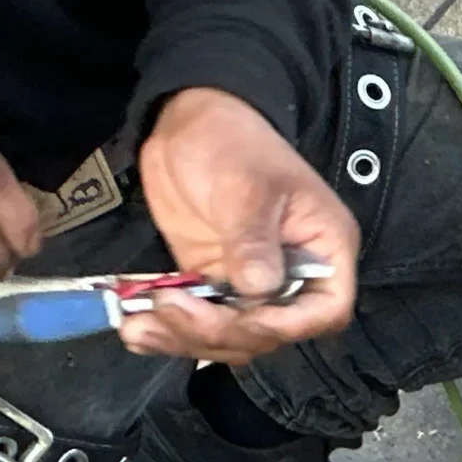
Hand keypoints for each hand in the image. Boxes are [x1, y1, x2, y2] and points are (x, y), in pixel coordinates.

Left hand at [127, 87, 358, 364]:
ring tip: (139, 327)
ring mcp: (249, 282)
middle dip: (220, 331)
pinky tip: (135, 328)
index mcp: (322, 249)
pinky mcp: (212, 281)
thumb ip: (254, 238)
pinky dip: (167, 330)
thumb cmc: (235, 141)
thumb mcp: (248, 185)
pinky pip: (196, 320)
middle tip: (170, 308)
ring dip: (185, 339)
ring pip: (229, 336)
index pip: (326, 309)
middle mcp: (291, 275)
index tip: (246, 318)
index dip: (290, 325)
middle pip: (269, 331)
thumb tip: (259, 289)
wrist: (189, 122)